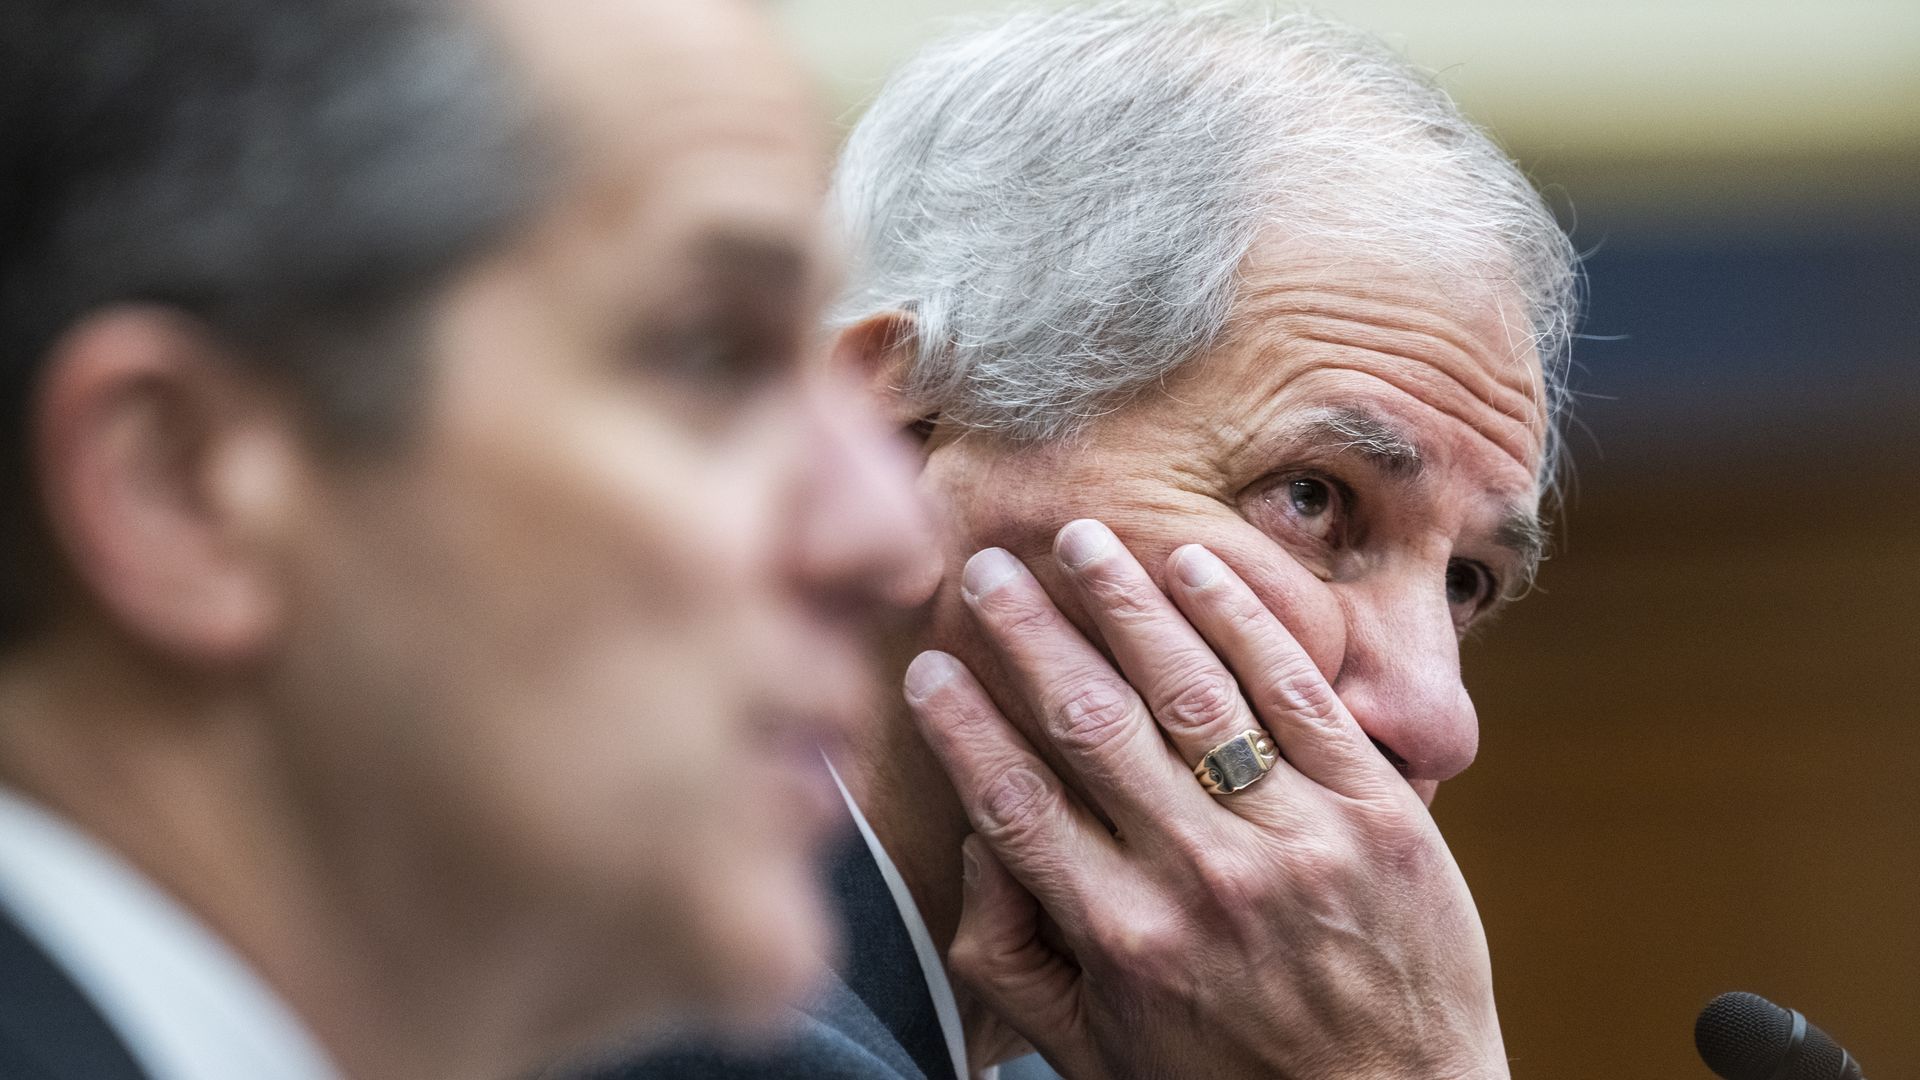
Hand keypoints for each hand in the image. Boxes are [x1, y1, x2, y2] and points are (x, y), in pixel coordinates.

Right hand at [903, 519, 1506, 1079]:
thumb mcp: (1091, 1049)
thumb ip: (1014, 952)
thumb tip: (980, 833)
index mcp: (1123, 940)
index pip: (1018, 802)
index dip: (964, 725)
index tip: (928, 666)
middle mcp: (1203, 880)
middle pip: (1092, 725)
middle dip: (1029, 634)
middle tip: (986, 567)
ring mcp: (1298, 838)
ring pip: (1192, 690)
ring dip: (1127, 604)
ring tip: (1081, 540)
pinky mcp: (1380, 813)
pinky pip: (1298, 696)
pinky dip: (1242, 622)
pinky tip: (1194, 566)